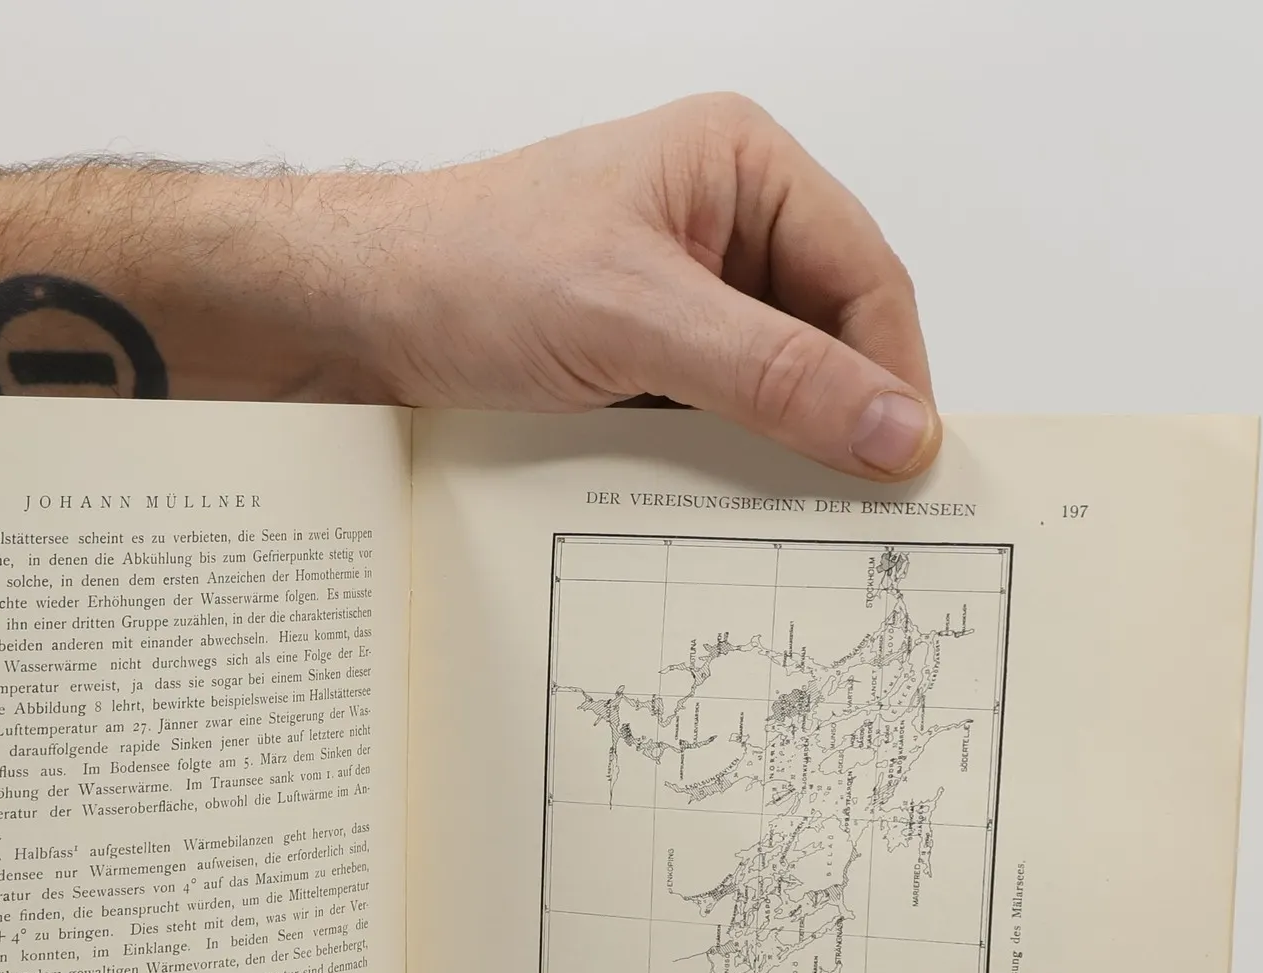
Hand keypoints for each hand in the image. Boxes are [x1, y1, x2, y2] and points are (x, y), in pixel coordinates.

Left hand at [324, 93, 937, 479]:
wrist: (356, 316)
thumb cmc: (469, 270)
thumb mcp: (636, 321)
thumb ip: (769, 375)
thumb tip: (889, 426)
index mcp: (740, 167)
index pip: (864, 274)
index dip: (894, 372)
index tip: (906, 462)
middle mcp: (722, 224)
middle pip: (828, 334)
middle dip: (840, 417)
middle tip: (860, 507)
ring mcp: (682, 295)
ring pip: (774, 386)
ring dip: (780, 448)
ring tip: (791, 515)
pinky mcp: (644, 358)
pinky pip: (717, 418)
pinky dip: (726, 463)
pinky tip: (722, 506)